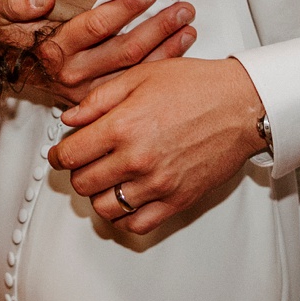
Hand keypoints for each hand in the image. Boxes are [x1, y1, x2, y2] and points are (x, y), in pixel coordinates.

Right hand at [0, 0, 196, 106]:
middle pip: (125, 50)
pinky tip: (179, 50)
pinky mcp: (98, 100)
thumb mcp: (1, 13)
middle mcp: (73, 73)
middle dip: (157, 27)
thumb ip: (16, 3)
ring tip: (188, 26)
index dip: (125, 7)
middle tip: (182, 9)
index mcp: (55, 49)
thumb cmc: (11, 35)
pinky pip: (135, 85)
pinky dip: (161, 67)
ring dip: (166, 48)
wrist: (5, 65)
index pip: (97, 26)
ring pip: (135, 70)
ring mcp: (88, 91)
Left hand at [49, 57, 265, 234]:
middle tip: (84, 162)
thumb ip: (98, 99)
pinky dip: (124, 217)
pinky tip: (125, 199)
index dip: (58, 155)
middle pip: (83, 183)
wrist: (241, 105)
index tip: (60, 153)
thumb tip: (70, 120)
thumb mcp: (140, 76)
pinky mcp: (178, 200)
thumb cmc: (195, 85)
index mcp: (123, 126)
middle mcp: (137, 159)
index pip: (70, 155)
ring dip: (98, 195)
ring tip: (105, 180)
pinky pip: (137, 224)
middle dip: (77, 172)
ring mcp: (158, 184)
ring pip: (105, 208)